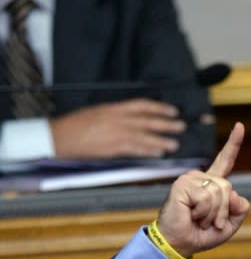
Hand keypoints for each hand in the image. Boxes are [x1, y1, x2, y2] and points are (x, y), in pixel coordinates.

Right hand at [50, 99, 185, 158]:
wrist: (61, 137)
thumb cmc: (76, 126)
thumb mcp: (97, 114)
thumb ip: (115, 116)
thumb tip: (130, 121)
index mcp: (114, 108)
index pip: (142, 105)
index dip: (159, 107)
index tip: (173, 110)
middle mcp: (118, 118)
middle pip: (148, 119)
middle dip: (166, 123)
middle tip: (181, 126)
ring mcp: (117, 132)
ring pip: (145, 135)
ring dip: (162, 139)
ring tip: (175, 144)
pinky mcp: (114, 147)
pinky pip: (136, 148)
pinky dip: (149, 150)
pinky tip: (160, 153)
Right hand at [157, 121, 249, 257]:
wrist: (178, 244)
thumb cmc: (200, 235)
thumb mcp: (228, 225)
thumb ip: (239, 210)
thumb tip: (237, 195)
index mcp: (211, 185)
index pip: (225, 161)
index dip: (233, 144)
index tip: (240, 126)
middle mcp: (201, 178)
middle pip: (228, 187)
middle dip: (223, 211)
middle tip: (210, 223)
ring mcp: (190, 179)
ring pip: (218, 192)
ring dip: (212, 214)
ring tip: (198, 219)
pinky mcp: (182, 184)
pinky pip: (206, 197)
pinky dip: (202, 212)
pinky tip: (191, 215)